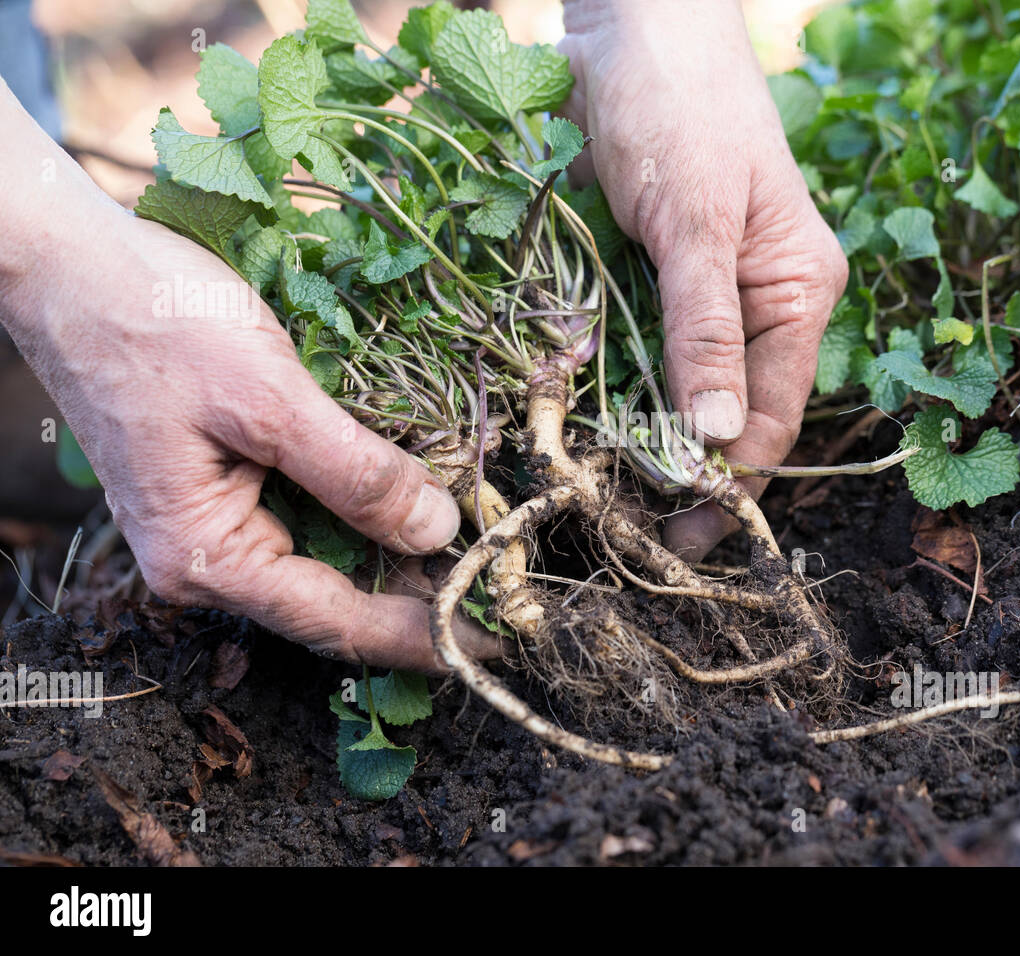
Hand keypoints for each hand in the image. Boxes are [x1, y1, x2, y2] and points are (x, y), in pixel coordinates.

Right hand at [0, 85, 497, 671]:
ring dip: (403, 552)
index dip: (424, 633)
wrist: (73, 263)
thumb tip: (438, 532)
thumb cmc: (156, 321)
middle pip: (338, 601)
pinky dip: (369, 510)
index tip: (497, 640)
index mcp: (206, 558)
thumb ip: (356, 472)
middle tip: (508, 586)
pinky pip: (313, 516)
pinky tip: (426, 497)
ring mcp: (218, 523)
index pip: (337, 621)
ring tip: (484, 547)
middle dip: (422, 594)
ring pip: (331, 559)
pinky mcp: (229, 485)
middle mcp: (210, 559)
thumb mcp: (269, 396)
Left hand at [559, 0, 847, 557]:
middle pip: (726, 413)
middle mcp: (757, 304)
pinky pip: (633, 351)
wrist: (630, 19)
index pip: (772, 415)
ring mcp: (699, 294)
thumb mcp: (696, 219)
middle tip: (625, 532)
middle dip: (682, 474)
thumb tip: (715, 439)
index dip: (728, 482)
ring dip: (640, 442)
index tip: (675, 537)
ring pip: (677, 391)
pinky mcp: (647, 279)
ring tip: (596, 499)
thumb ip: (704, 328)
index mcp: (798, 292)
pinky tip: (577, 429)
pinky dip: (608, 391)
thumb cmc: (681, 103)